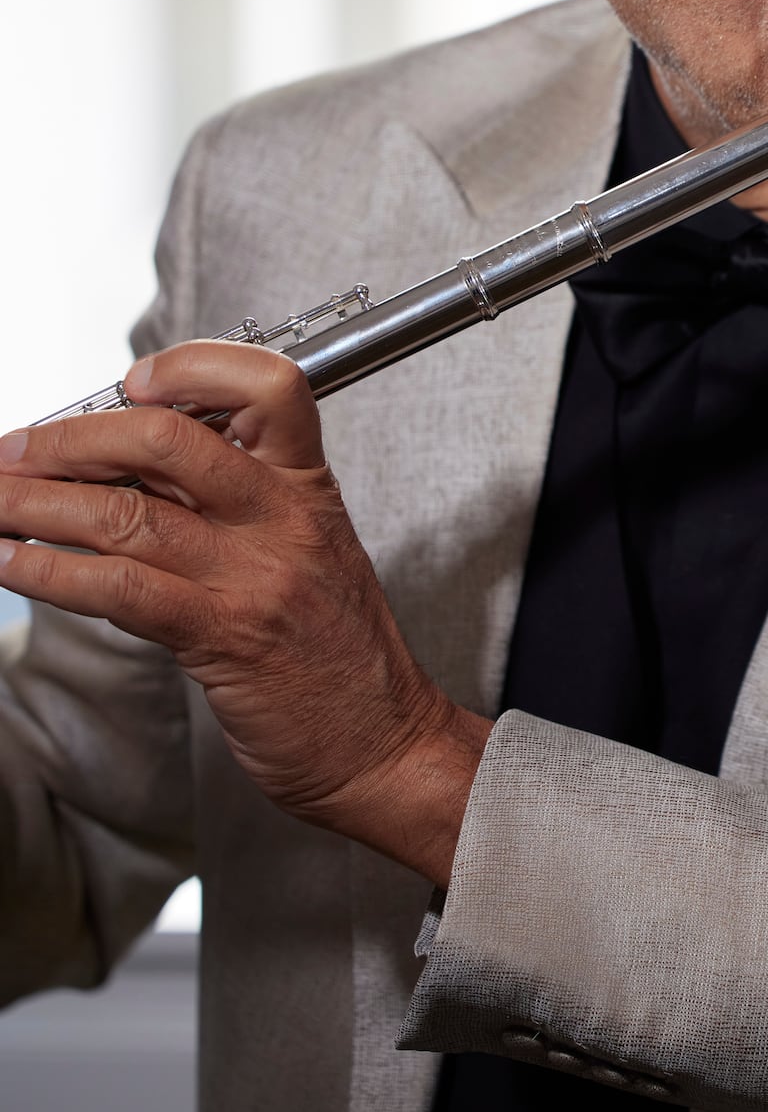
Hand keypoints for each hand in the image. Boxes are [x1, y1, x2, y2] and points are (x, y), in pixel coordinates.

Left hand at [0, 344, 489, 886]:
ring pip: (126, 511)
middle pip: (169, 436)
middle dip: (71, 437)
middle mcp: (283, 520)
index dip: (193, 367)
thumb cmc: (340, 657)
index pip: (268, 385)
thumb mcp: (307, 554)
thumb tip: (130, 470)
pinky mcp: (224, 637)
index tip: (132, 383)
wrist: (386, 744)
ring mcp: (254, 577)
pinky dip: (50, 571)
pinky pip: (120, 588)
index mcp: (309, 487)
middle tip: (17, 450)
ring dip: (35, 503)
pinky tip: (11, 563)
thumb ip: (236, 507)